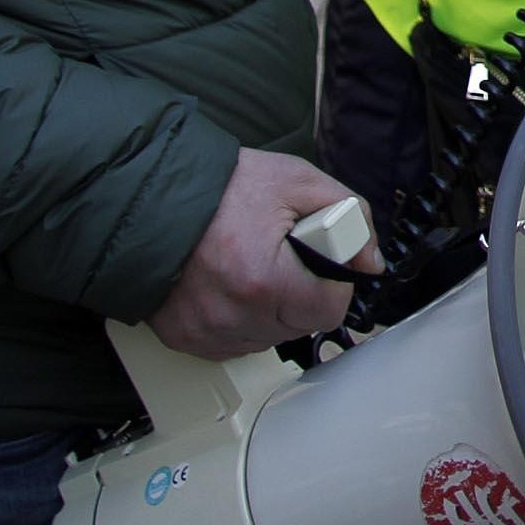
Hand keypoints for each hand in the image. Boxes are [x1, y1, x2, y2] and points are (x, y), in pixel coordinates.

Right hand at [149, 149, 379, 358]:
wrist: (154, 193)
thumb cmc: (221, 187)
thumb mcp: (297, 180)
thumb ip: (350, 215)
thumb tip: (369, 260)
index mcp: (264, 278)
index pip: (329, 311)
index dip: (334, 284)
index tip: (322, 265)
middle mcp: (233, 313)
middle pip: (300, 326)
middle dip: (302, 294)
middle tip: (282, 258)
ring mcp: (205, 330)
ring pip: (267, 338)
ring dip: (271, 311)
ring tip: (254, 268)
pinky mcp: (184, 338)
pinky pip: (232, 344)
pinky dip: (239, 321)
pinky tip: (231, 286)